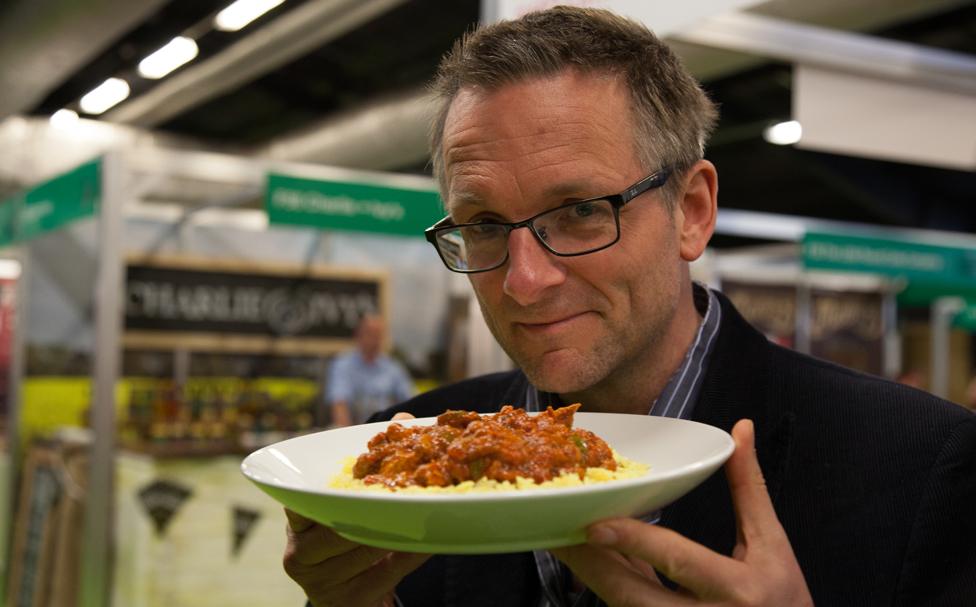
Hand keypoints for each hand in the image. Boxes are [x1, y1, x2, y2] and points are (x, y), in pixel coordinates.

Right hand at [283, 412, 427, 606]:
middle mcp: (298, 552)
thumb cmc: (352, 536)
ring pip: (359, 549)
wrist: (352, 597)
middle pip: (335, 523)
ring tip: (424, 512)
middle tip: (408, 489)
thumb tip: (403, 420)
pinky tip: (428, 543)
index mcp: (296, 517)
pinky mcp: (343, 603)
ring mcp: (318, 581)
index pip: (302, 495)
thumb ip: (375, 459)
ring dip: (394, 530)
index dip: (334, 483)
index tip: (368, 472)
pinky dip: (406, 557)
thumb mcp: (356, 500)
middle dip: (372, 506)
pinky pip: (379, 576)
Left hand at [552, 419, 812, 605]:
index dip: (637, 542)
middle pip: (634, 597)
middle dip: (591, 565)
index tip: (596, 524)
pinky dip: (607, 587)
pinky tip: (588, 562)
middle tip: (555, 531)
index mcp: (739, 589)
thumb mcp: (771, 543)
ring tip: (560, 540)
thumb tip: (741, 428)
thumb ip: (748, 486)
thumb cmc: (783, 598)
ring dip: (591, 575)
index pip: (679, 560)